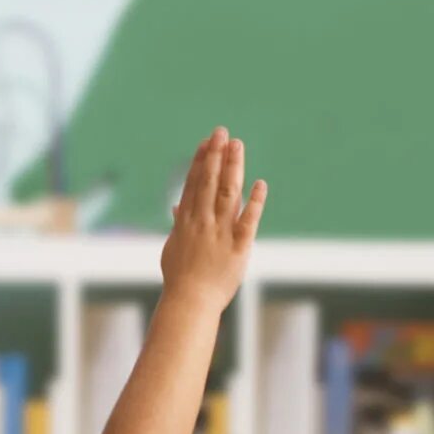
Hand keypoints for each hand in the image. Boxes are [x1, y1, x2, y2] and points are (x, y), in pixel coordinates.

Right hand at [160, 127, 264, 309]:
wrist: (190, 301)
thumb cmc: (181, 277)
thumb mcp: (173, 246)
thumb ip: (178, 224)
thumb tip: (176, 207)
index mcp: (186, 220)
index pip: (194, 183)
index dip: (201, 160)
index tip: (206, 142)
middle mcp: (202, 221)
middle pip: (209, 181)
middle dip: (216, 155)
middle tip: (222, 132)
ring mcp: (220, 232)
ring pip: (227, 193)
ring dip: (232, 167)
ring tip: (237, 146)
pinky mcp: (239, 246)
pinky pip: (249, 220)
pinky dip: (255, 201)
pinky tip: (261, 184)